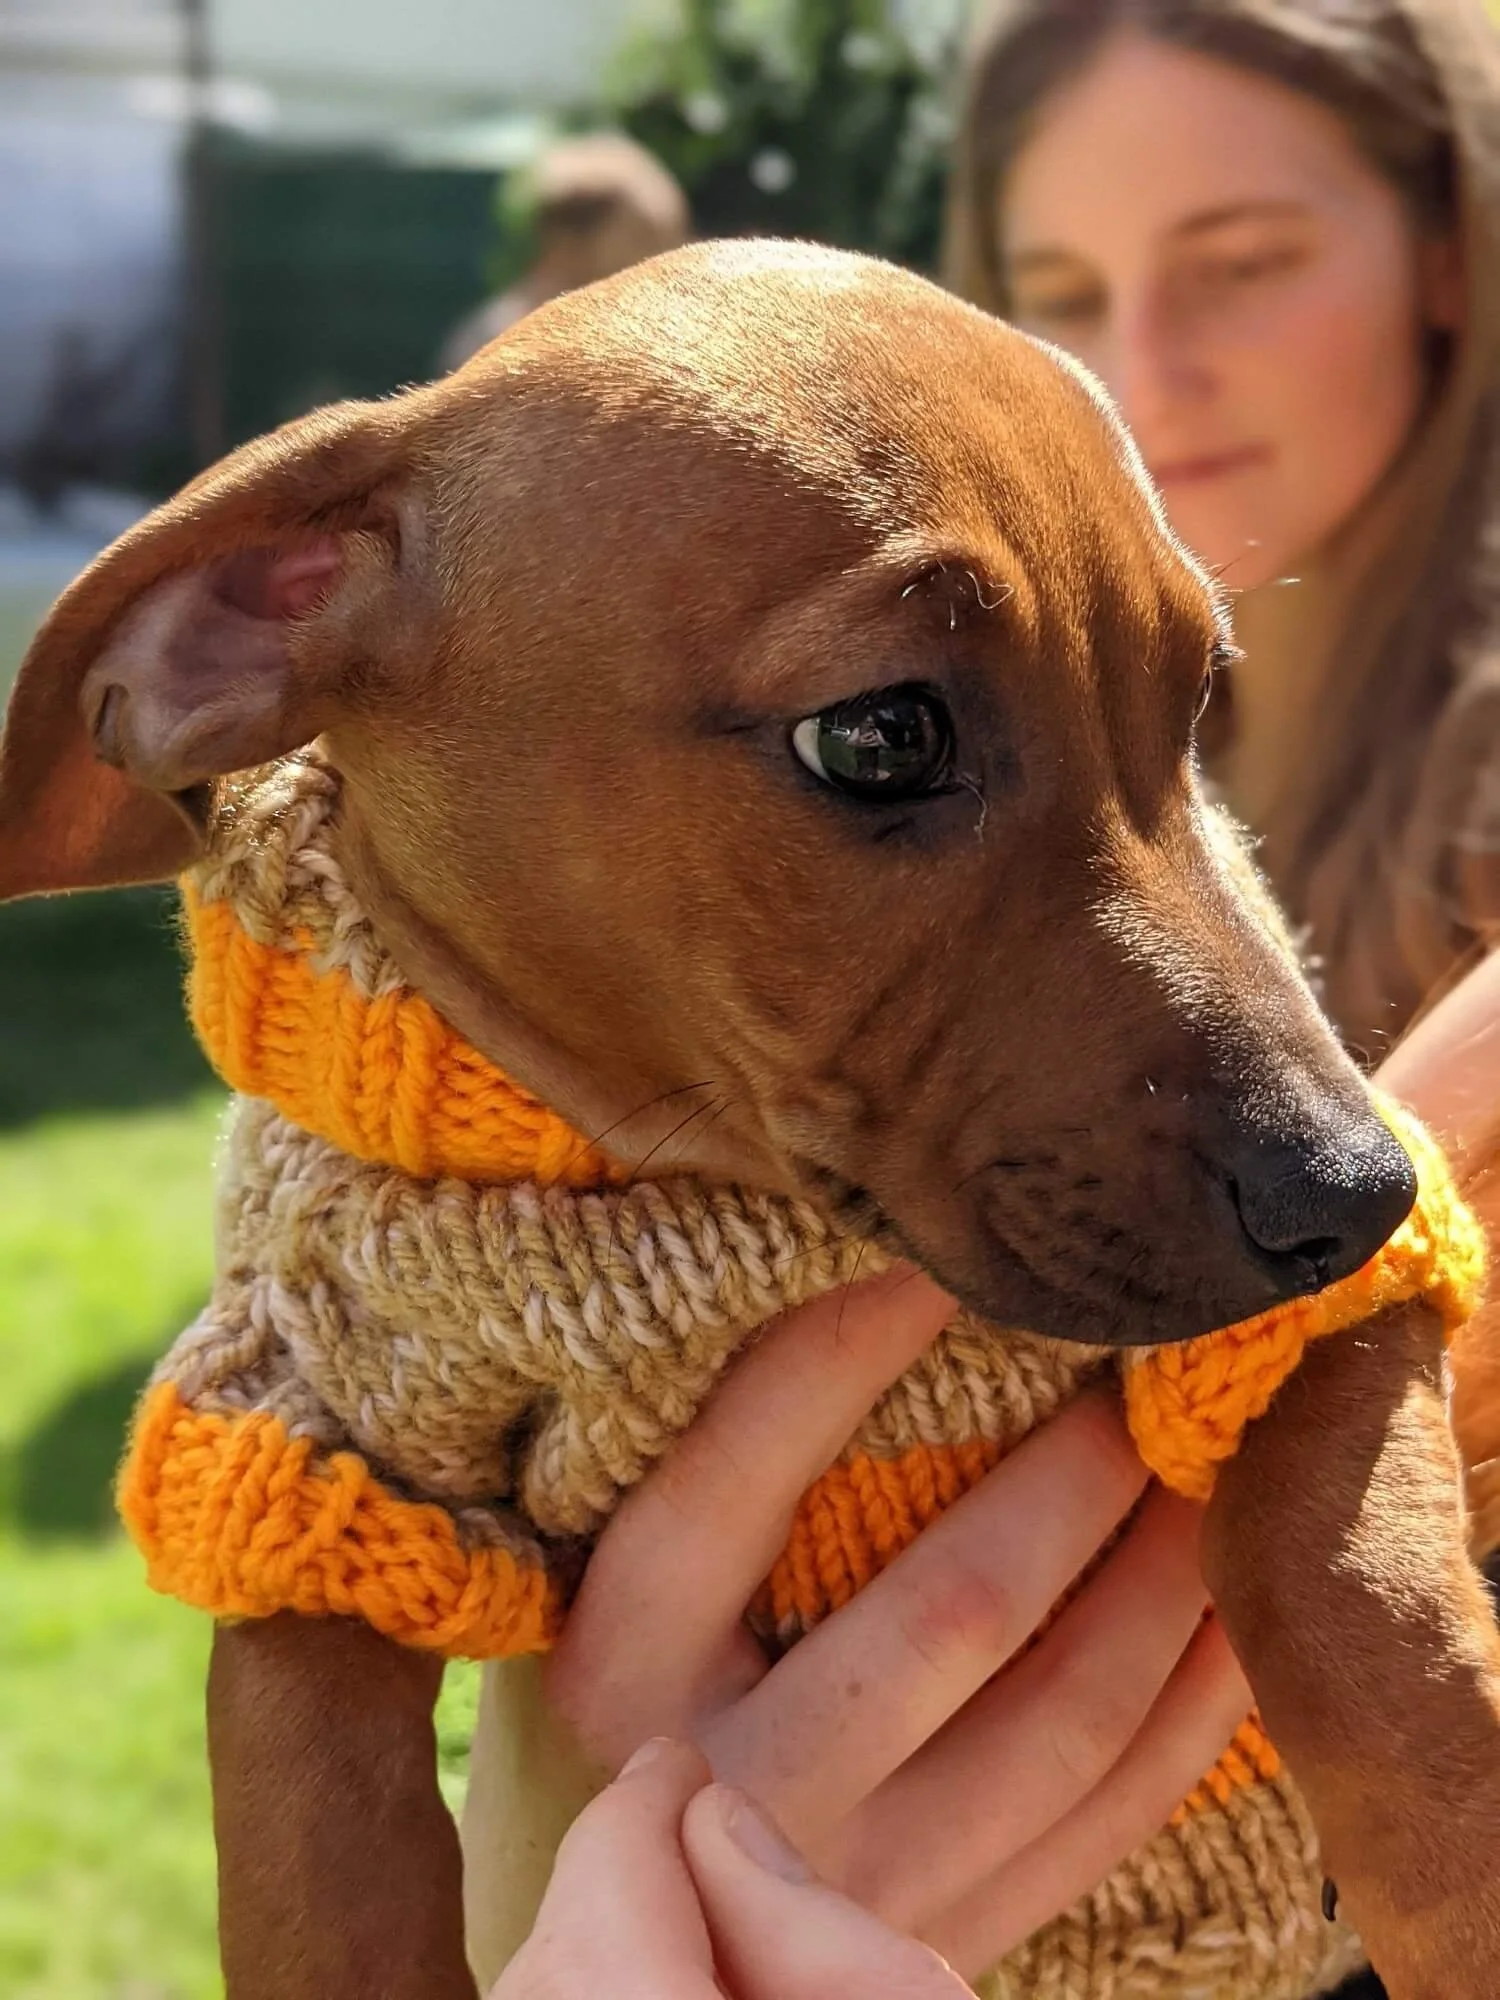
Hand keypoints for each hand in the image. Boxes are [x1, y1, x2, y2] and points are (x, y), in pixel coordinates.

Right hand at [544, 1269, 1252, 1980]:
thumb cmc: (619, 1717)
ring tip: (1207, 1469)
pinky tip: (1234, 1617)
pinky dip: (1196, 1710)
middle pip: (948, 1612)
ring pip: (1065, 1719)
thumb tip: (833, 1284)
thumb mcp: (601, 1597)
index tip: (940, 1258)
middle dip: (1071, 1476)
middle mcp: (743, 1786)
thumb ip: (690, 1478)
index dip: (838, 1358)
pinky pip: (1112, 1819)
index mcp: (623, 1669)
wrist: (638, 1939)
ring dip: (1163, 1580)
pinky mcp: (949, 1936)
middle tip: (1139, 1370)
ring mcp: (861, 1883)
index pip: (732, 1486)